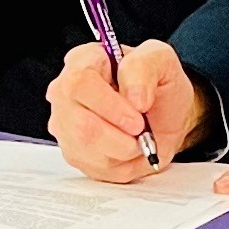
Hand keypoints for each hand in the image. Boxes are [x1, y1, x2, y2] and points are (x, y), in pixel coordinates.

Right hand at [48, 38, 209, 180]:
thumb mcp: (160, 60)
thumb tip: (134, 98)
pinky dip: (122, 164)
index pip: (79, 83)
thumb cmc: (157, 85)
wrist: (164, 115)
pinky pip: (94, 167)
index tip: (137, 118)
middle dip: (120, 135)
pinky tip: (130, 148)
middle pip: (80, 124)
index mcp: (83, 61)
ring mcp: (65, 125)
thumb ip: (145, 67)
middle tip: (143, 131)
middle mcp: (65, 93)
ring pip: (86, 149)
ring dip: (124, 149)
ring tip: (139, 137)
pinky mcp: (73, 152)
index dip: (110, 106)